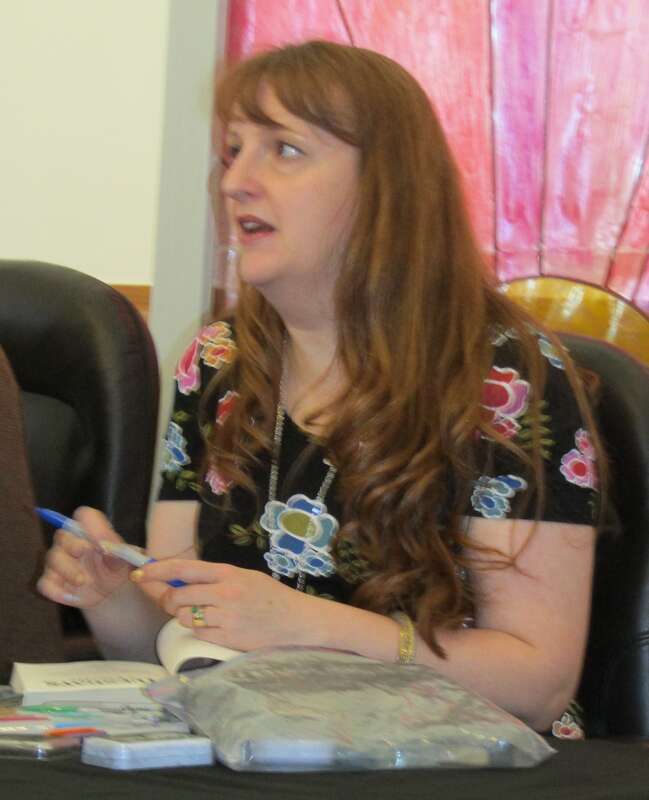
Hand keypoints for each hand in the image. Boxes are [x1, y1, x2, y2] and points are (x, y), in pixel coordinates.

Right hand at [37, 507, 131, 607]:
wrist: (110, 593)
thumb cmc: (116, 568)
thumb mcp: (124, 560)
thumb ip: (118, 551)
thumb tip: (107, 547)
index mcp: (91, 532)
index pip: (84, 515)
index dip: (88, 523)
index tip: (97, 538)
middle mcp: (72, 543)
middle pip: (62, 535)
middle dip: (72, 545)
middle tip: (83, 553)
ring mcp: (60, 562)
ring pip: (52, 558)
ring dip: (67, 570)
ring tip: (83, 581)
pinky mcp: (52, 582)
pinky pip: (44, 583)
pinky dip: (56, 591)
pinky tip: (72, 597)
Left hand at [131, 560, 320, 650]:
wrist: (297, 622)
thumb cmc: (270, 597)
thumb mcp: (245, 577)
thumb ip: (214, 578)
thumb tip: (177, 580)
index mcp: (228, 573)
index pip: (183, 568)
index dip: (157, 570)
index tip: (140, 573)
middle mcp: (225, 593)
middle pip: (177, 596)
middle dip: (169, 601)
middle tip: (174, 603)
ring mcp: (226, 617)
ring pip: (184, 618)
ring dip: (185, 618)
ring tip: (204, 615)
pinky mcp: (228, 638)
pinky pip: (199, 634)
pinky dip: (201, 632)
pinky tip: (218, 628)